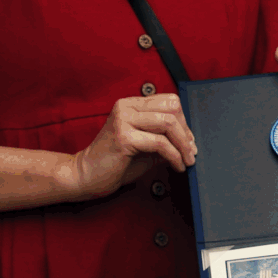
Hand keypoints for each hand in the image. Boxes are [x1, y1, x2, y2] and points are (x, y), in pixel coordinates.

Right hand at [70, 93, 196, 200]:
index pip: (169, 101)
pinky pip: (160, 143)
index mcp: (131, 104)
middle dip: (186, 132)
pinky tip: (177, 166)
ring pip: (168, 123)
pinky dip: (174, 156)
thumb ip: (164, 139)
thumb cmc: (114, 162)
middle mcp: (126, 107)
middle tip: (191, 152)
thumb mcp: (145, 147)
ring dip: (183, 145)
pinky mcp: (124, 137)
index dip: (184, 121)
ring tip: (187, 161)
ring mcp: (124, 120)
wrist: (86, 176)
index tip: (189, 140)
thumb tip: (190, 142)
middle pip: (171, 109)